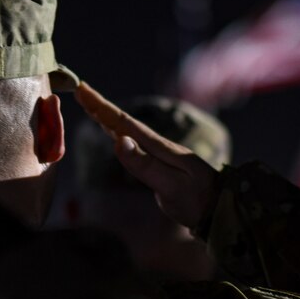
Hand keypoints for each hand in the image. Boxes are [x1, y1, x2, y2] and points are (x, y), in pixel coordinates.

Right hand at [73, 82, 218, 230]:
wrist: (219, 209)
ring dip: (106, 117)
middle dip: (100, 106)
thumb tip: (118, 141)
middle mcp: (156, 146)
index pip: (123, 122)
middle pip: (122, 122)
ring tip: (90, 105)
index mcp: (157, 147)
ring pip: (126, 131)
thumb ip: (144, 164)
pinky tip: (112, 133)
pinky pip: (131, 143)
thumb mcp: (170, 185)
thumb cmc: (196, 200)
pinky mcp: (157, 166)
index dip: (101, 107)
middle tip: (80, 89)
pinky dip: (117, 134)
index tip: (82, 89)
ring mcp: (157, 155)